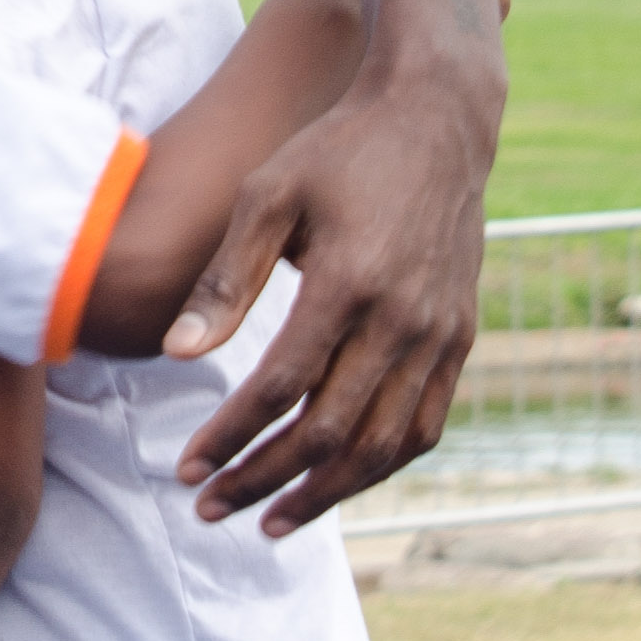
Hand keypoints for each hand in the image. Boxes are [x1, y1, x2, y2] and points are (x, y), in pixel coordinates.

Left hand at [163, 73, 494, 536]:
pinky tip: (336, 482)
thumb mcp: (268, 194)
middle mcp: (402, 319)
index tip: (187, 468)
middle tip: (209, 508)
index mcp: (348, 281)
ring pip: (384, 447)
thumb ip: (225, 279)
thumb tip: (179, 356)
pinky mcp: (461, 338)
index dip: (231, 438)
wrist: (436, 119)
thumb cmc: (337, 151)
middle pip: (330, 433)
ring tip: (268, 521)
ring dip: (323, 493)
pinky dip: (379, 466)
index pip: (281, 388)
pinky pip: (424, 427)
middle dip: (264, 480)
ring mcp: (440, 334)